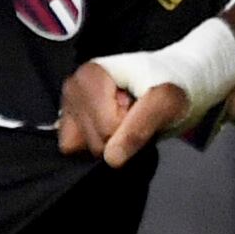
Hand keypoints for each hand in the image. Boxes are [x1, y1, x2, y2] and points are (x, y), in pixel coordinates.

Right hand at [58, 57, 186, 167]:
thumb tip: (112, 158)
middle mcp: (72, 89)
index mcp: (89, 74)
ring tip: (125, 118)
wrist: (166, 82)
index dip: (130, 126)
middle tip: (134, 114)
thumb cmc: (166, 85)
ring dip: (111, 141)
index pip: (107, 128)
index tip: (139, 107)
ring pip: (84, 150)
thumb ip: (138, 129)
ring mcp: (68, 107)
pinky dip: (97, 147)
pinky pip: (76, 152)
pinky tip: (111, 127)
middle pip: (95, 141)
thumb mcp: (165, 102)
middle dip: (120, 135)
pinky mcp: (68, 124)